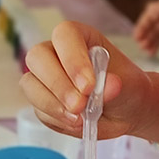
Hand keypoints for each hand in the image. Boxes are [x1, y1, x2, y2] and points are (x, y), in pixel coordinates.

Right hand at [21, 20, 151, 139]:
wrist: (126, 111)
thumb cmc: (126, 89)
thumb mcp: (128, 83)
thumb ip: (115, 84)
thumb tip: (106, 86)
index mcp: (79, 37)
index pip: (64, 35)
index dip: (72, 59)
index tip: (89, 85)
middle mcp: (56, 53)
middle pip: (37, 57)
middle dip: (58, 85)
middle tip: (80, 105)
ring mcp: (45, 78)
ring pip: (31, 85)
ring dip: (53, 105)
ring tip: (80, 118)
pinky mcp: (42, 102)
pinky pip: (38, 110)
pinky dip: (56, 119)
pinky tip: (77, 123)